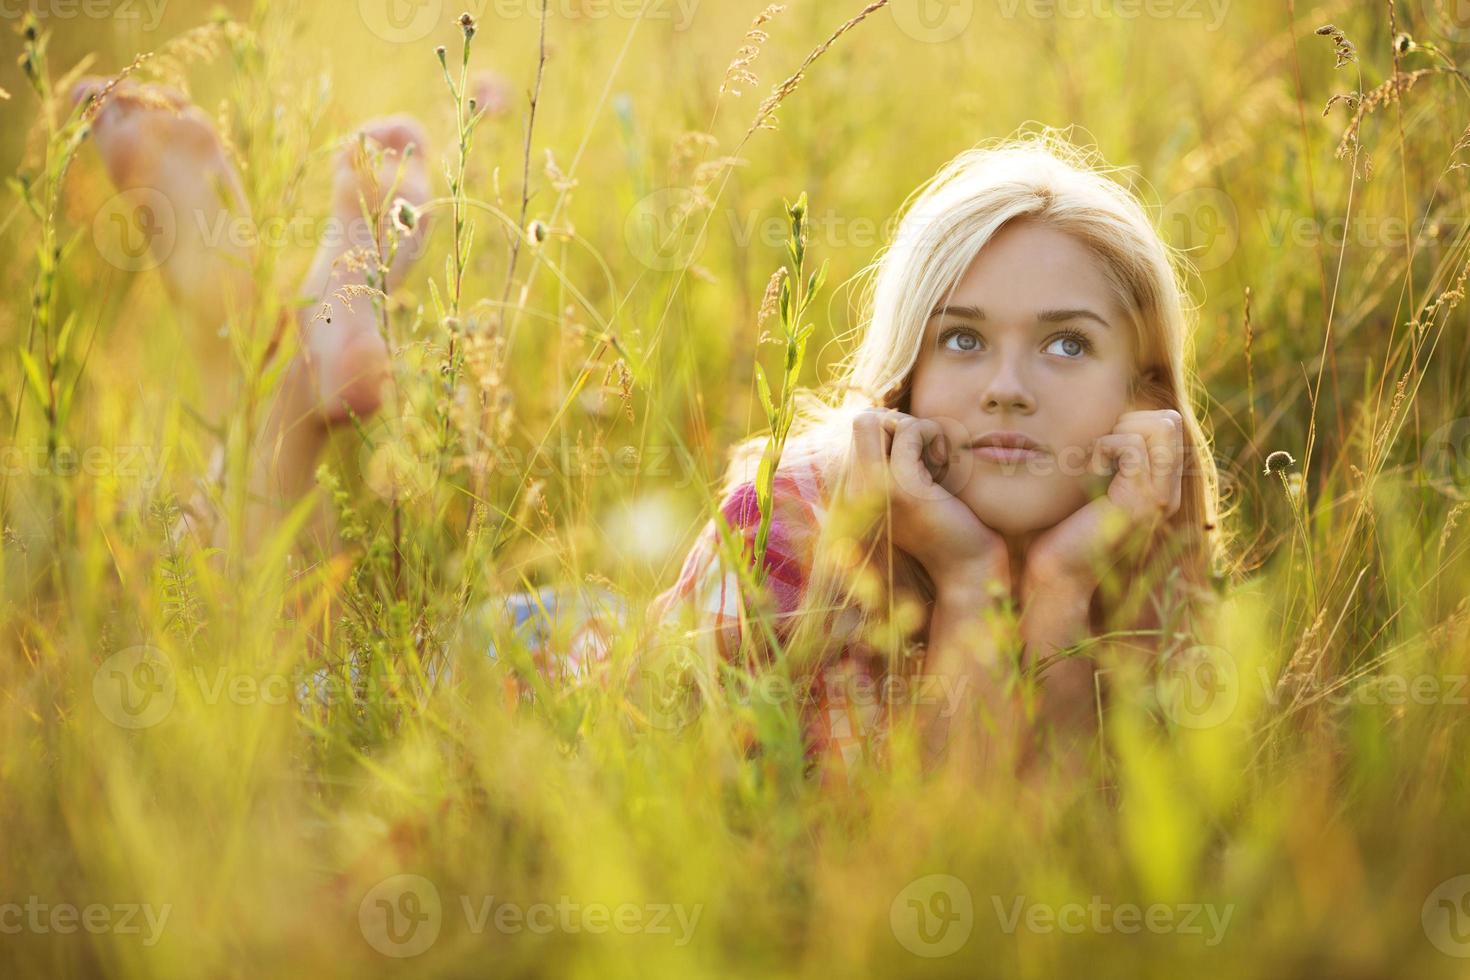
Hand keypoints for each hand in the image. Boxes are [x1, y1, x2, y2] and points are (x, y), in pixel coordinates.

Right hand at [844, 408, 1008, 597]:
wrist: (966, 565)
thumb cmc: (948, 522)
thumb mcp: (912, 486)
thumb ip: (892, 458)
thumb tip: (887, 415)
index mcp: (854, 491)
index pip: (859, 431)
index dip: (892, 432)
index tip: (917, 458)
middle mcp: (853, 491)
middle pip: (864, 420)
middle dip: (901, 425)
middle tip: (927, 455)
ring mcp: (870, 488)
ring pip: (879, 419)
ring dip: (917, 429)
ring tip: (935, 461)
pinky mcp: (897, 486)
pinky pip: (908, 429)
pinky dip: (931, 434)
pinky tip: (944, 463)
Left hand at [1024, 409, 1183, 600]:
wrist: (1056, 571)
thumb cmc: (1063, 526)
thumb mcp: (1093, 482)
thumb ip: (1112, 456)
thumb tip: (1113, 417)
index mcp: (1161, 486)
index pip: (1168, 425)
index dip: (1131, 421)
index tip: (1101, 447)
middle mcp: (1168, 492)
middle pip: (1170, 421)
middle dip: (1129, 421)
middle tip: (1099, 450)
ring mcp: (1159, 497)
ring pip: (1161, 428)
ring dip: (1117, 433)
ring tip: (1095, 461)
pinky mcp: (1140, 501)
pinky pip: (1132, 447)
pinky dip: (1104, 448)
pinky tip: (1089, 472)